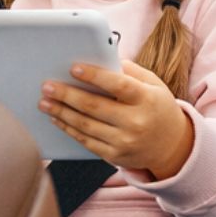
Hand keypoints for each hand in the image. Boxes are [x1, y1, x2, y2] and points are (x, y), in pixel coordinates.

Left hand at [40, 60, 193, 179]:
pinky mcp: (114, 155)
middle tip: (47, 86)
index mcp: (147, 100)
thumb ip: (131, 72)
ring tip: (44, 102)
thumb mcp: (154, 86)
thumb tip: (102, 61)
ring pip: (85, 125)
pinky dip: (68, 129)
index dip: (95, 76)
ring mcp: (124, 141)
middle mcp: (136, 122)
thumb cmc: (158, 108)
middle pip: (95, 106)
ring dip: (61, 112)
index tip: (74, 68)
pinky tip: (57, 118)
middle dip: (67, 95)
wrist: (171, 145)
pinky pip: (86, 141)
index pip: (119, 85)